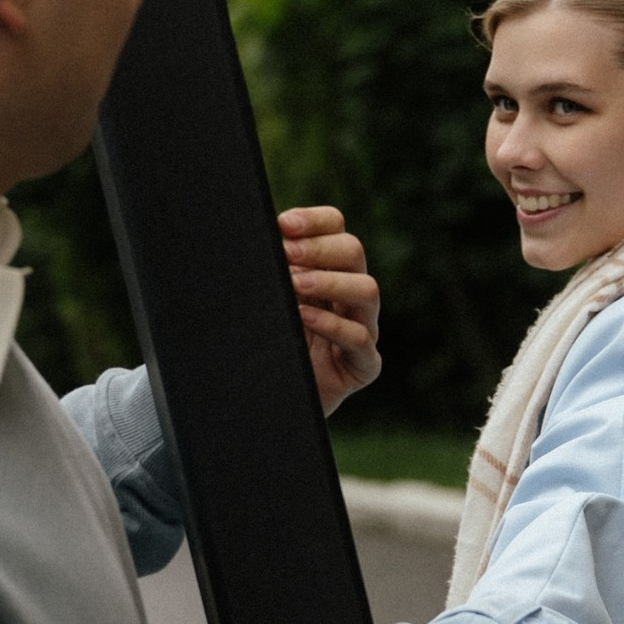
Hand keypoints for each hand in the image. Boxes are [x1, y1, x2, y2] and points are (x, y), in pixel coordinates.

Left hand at [281, 205, 380, 413]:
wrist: (268, 402)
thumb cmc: (266, 347)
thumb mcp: (265, 301)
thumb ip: (267, 271)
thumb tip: (255, 234)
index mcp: (328, 270)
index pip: (335, 228)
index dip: (314, 221)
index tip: (283, 224)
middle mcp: (350, 295)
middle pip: (354, 252)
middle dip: (319, 248)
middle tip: (286, 254)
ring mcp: (363, 329)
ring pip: (368, 290)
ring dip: (330, 282)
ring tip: (295, 285)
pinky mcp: (363, 366)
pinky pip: (361, 339)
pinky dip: (333, 325)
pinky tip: (303, 318)